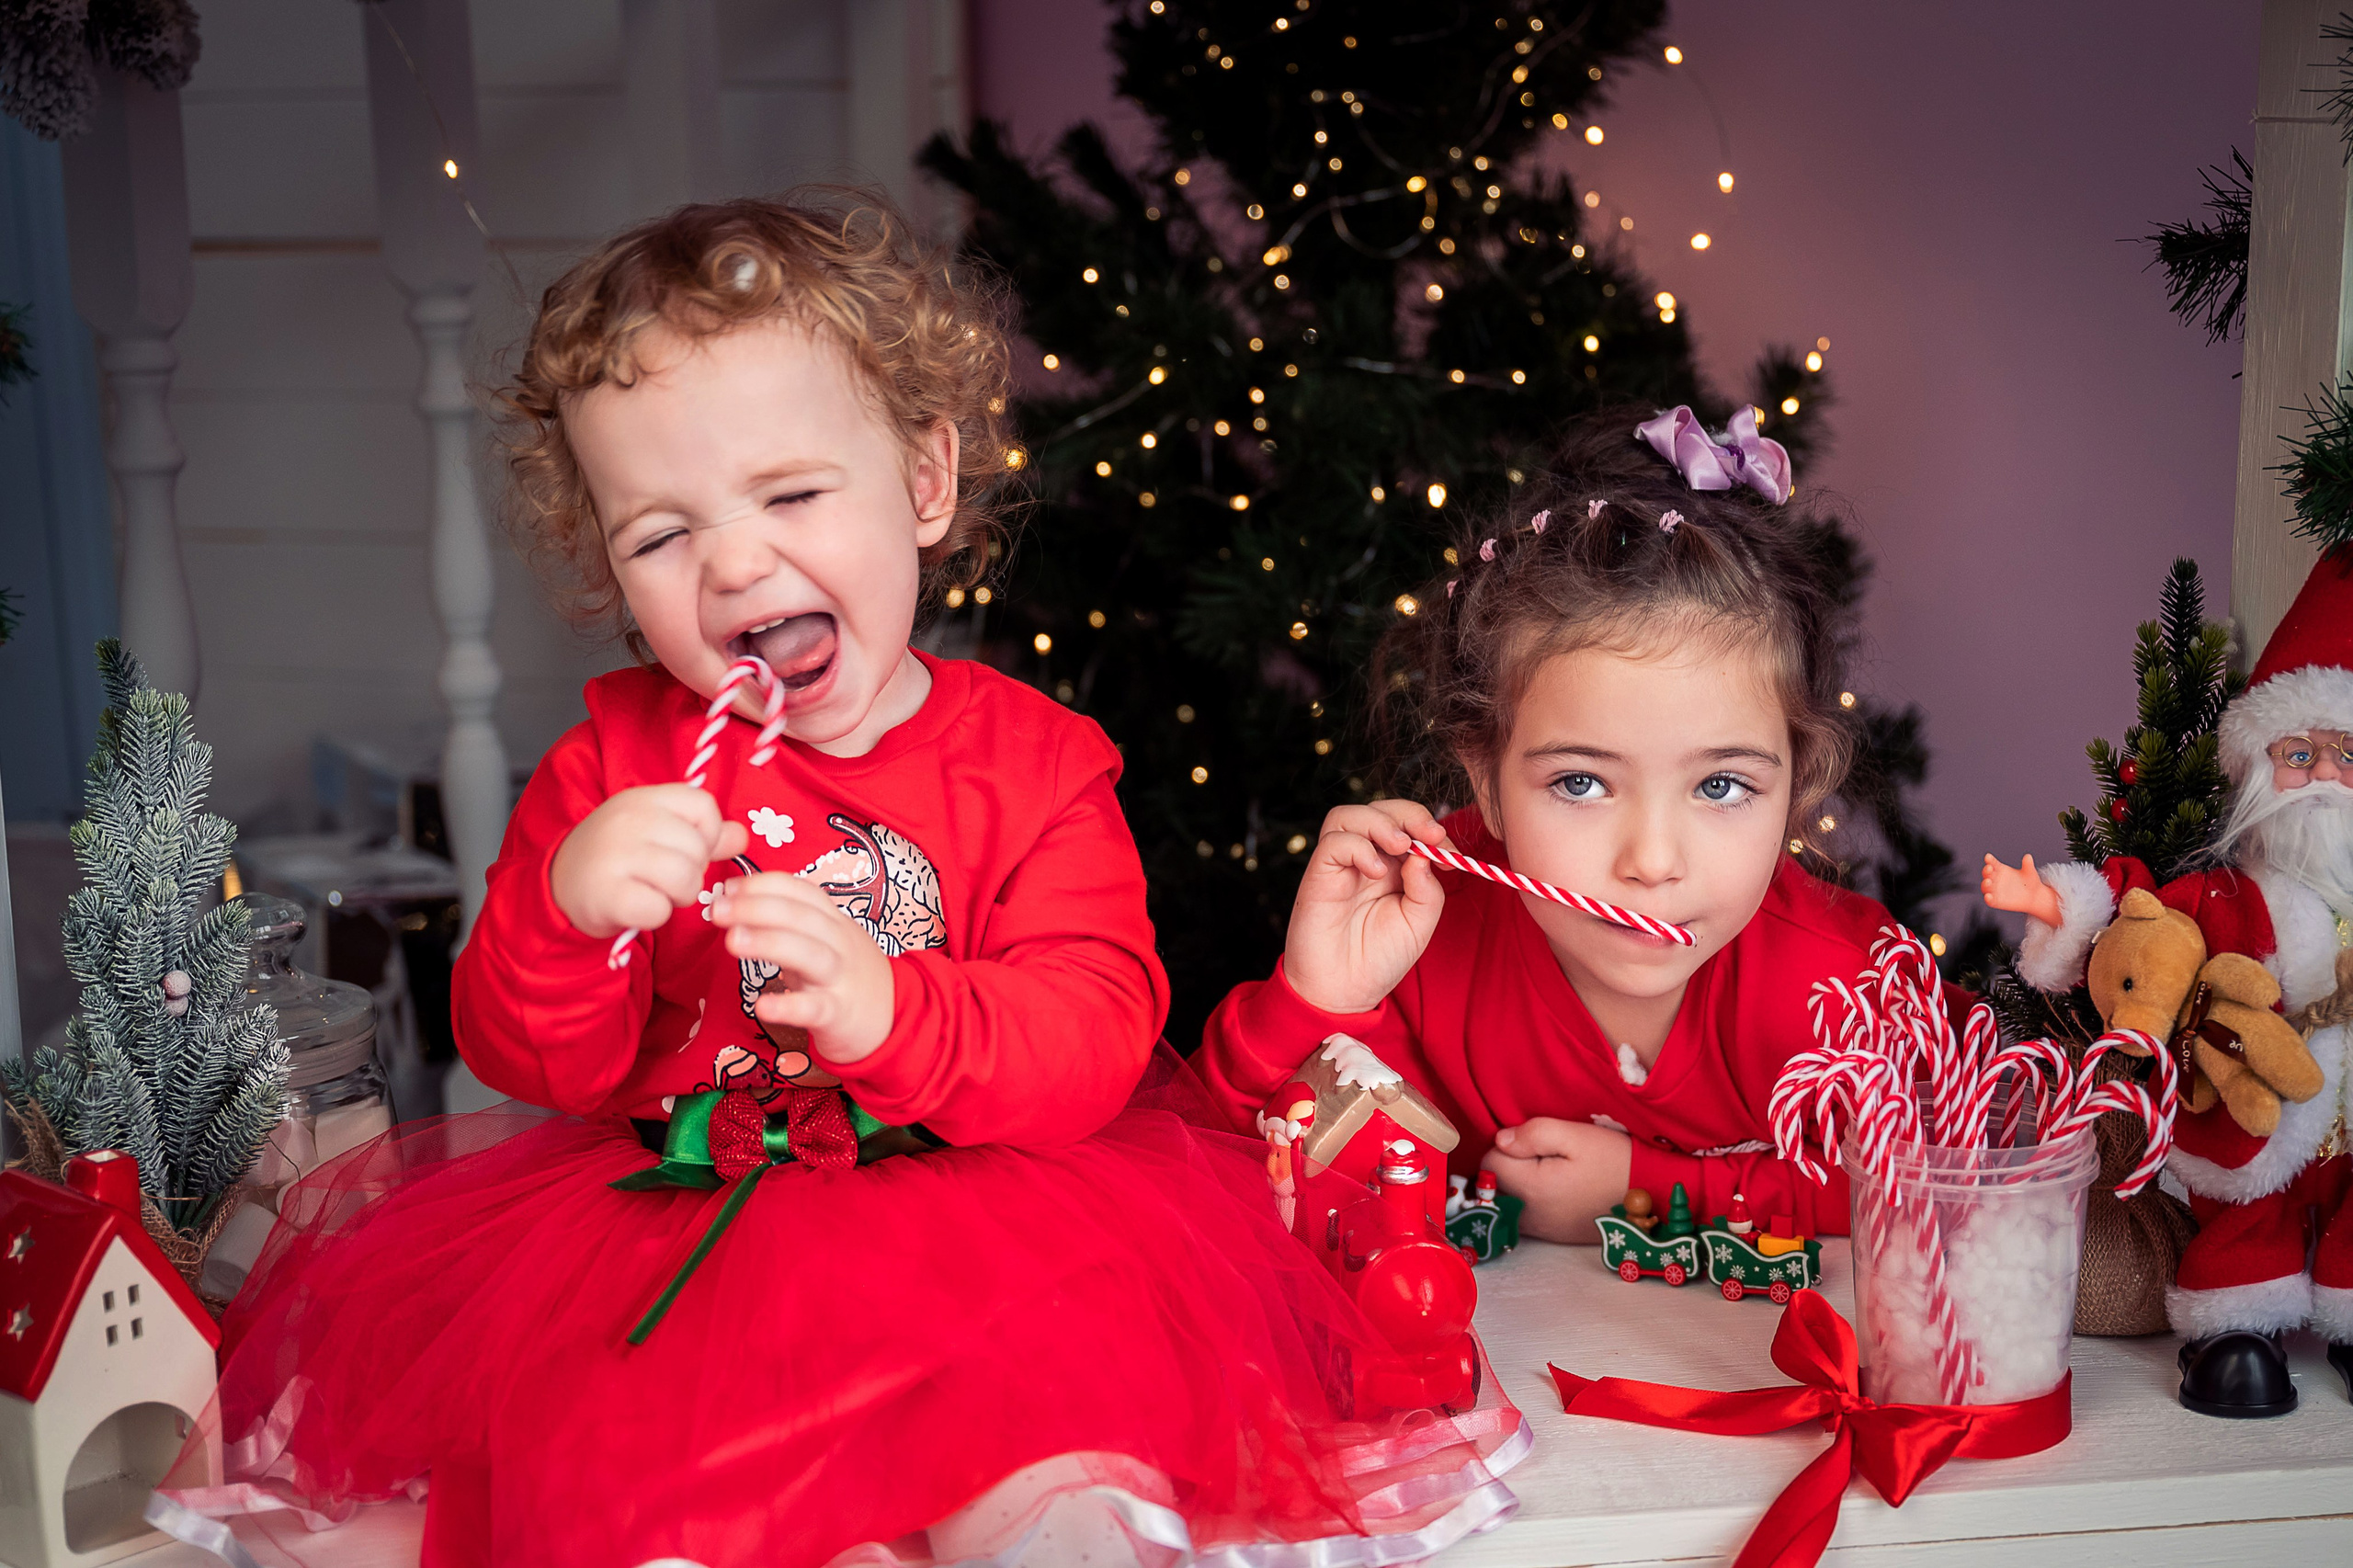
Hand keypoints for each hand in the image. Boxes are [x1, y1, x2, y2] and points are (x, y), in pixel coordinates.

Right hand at [551, 785, 748, 938]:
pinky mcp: (608, 894)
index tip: (686, 848)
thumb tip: (741, 836)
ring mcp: (616, 855)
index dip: (707, 834)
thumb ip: (702, 833)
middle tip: (662, 877)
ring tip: (653, 892)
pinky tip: (636, 907)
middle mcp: (629, 820)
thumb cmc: (618, 857)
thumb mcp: (657, 832)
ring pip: (685, 879)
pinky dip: (655, 915)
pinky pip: (659, 909)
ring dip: (677, 896)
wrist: (560, 885)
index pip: (704, 806)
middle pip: (698, 849)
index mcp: (644, 798)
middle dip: (692, 872)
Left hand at [709, 874, 895, 1064]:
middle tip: (718, 910)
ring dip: (770, 943)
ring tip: (733, 941)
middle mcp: (839, 943)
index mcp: (833, 920)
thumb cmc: (844, 975)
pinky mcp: (839, 1014)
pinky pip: (815, 1008)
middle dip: (757, 907)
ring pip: (810, 954)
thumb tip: (732, 898)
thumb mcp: (823, 940)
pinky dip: (788, 1005)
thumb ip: (785, 923)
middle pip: (802, 916)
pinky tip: (762, 1005)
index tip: (728, 888)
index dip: (763, 885)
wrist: (892, 1019)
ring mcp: (841, 978)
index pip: (801, 890)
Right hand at [1283, 800, 1452, 1013]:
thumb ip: (1427, 888)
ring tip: (1401, 847)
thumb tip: (1422, 854)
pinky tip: (1374, 871)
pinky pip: (1334, 842)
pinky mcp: (1318, 875)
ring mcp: (1340, 866)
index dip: (1429, 826)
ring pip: (1350, 816)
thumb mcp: (1419, 924)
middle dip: (1409, 814)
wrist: (1343, 992)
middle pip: (1380, 809)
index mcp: (1392, 867)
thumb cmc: (1379, 959)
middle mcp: (1365, 859)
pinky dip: (1358, 847)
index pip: (1407, 825)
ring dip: (1381, 822)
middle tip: (1430, 836)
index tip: (1449, 847)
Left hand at [1481, 1118, 1633, 1243]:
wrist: (1651, 1194)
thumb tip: (1501, 1139)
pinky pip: (1523, 1217)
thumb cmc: (1614, 1160)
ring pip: (1505, 1204)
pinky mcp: (1553, 1236)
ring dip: (1514, 1186)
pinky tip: (1550, 1188)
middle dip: (1505, 1166)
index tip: (1529, 1141)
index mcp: (1532, 1188)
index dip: (1504, 1146)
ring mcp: (1542, 1230)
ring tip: (1541, 1170)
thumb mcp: (1576, 1135)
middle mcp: (1530, 1216)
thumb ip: (1533, 1134)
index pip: (1488, 1163)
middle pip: (1492, 1186)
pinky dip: (1527, 1202)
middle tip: (1535, 1153)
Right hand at [1980, 853, 2062, 925]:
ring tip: (1988, 881)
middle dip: (1986, 870)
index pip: (1992, 863)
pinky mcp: (1995, 901)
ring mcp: (1994, 890)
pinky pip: (1989, 900)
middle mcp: (1994, 879)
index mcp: (2000, 869)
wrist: (2033, 897)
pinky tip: (1988, 896)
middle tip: (1989, 868)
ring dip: (1985, 884)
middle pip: (1987, 873)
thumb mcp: (2030, 872)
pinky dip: (1987, 899)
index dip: (1989, 860)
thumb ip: (2028, 865)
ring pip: (1985, 887)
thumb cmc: (2030, 882)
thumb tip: (2028, 856)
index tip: (1988, 857)